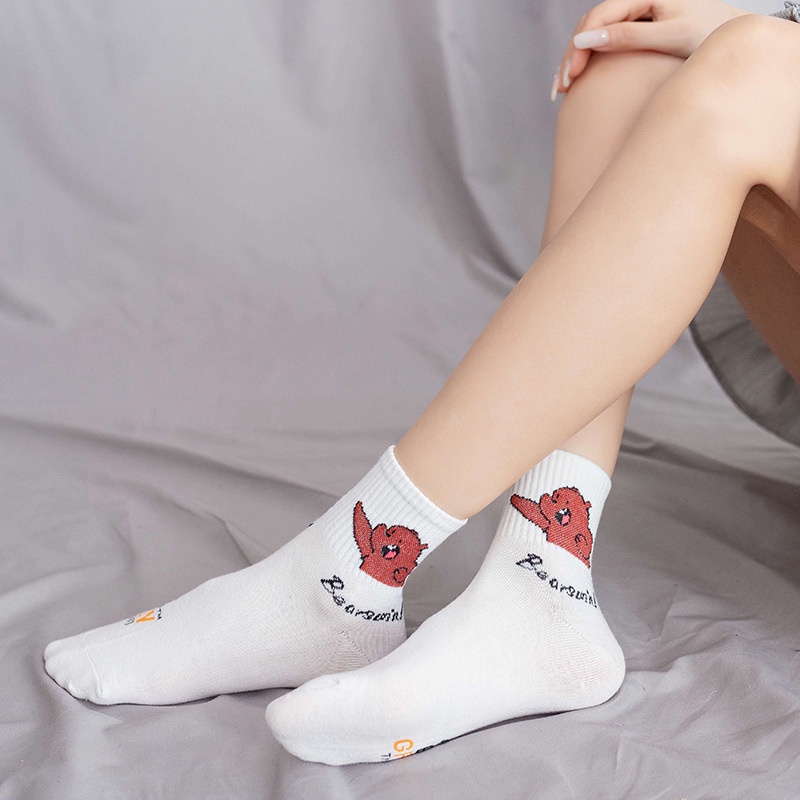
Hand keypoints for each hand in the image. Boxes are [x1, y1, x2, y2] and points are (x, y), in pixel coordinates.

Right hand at [552, 0, 750, 99]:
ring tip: (563, 90)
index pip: (600, 16)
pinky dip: (590, 63)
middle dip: (573, 55)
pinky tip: (578, 82)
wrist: (738, 40)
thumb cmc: (713, 36)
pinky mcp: (640, 31)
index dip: (580, 45)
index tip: (570, 77)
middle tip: (561, 90)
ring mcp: (638, 15)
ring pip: (595, 35)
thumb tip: (585, 40)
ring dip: (576, 61)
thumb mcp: (672, 36)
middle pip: (592, 25)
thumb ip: (630, 36)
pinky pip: (607, 43)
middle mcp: (640, 0)